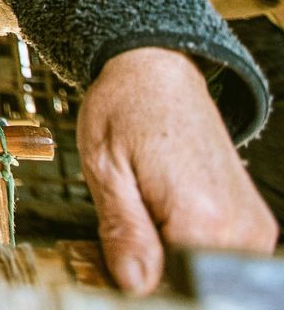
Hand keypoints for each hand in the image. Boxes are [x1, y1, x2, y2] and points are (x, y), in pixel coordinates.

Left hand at [76, 46, 277, 293]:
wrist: (158, 71)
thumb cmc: (125, 108)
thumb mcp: (106, 169)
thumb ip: (124, 233)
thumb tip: (136, 287)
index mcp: (201, 216)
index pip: (176, 287)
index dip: (140, 284)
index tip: (117, 263)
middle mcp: (239, 226)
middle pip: (193, 283)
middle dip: (154, 275)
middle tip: (122, 236)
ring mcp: (252, 227)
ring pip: (206, 273)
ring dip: (170, 264)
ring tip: (142, 219)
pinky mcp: (253, 223)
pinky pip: (218, 257)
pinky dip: (186, 251)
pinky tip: (161, 222)